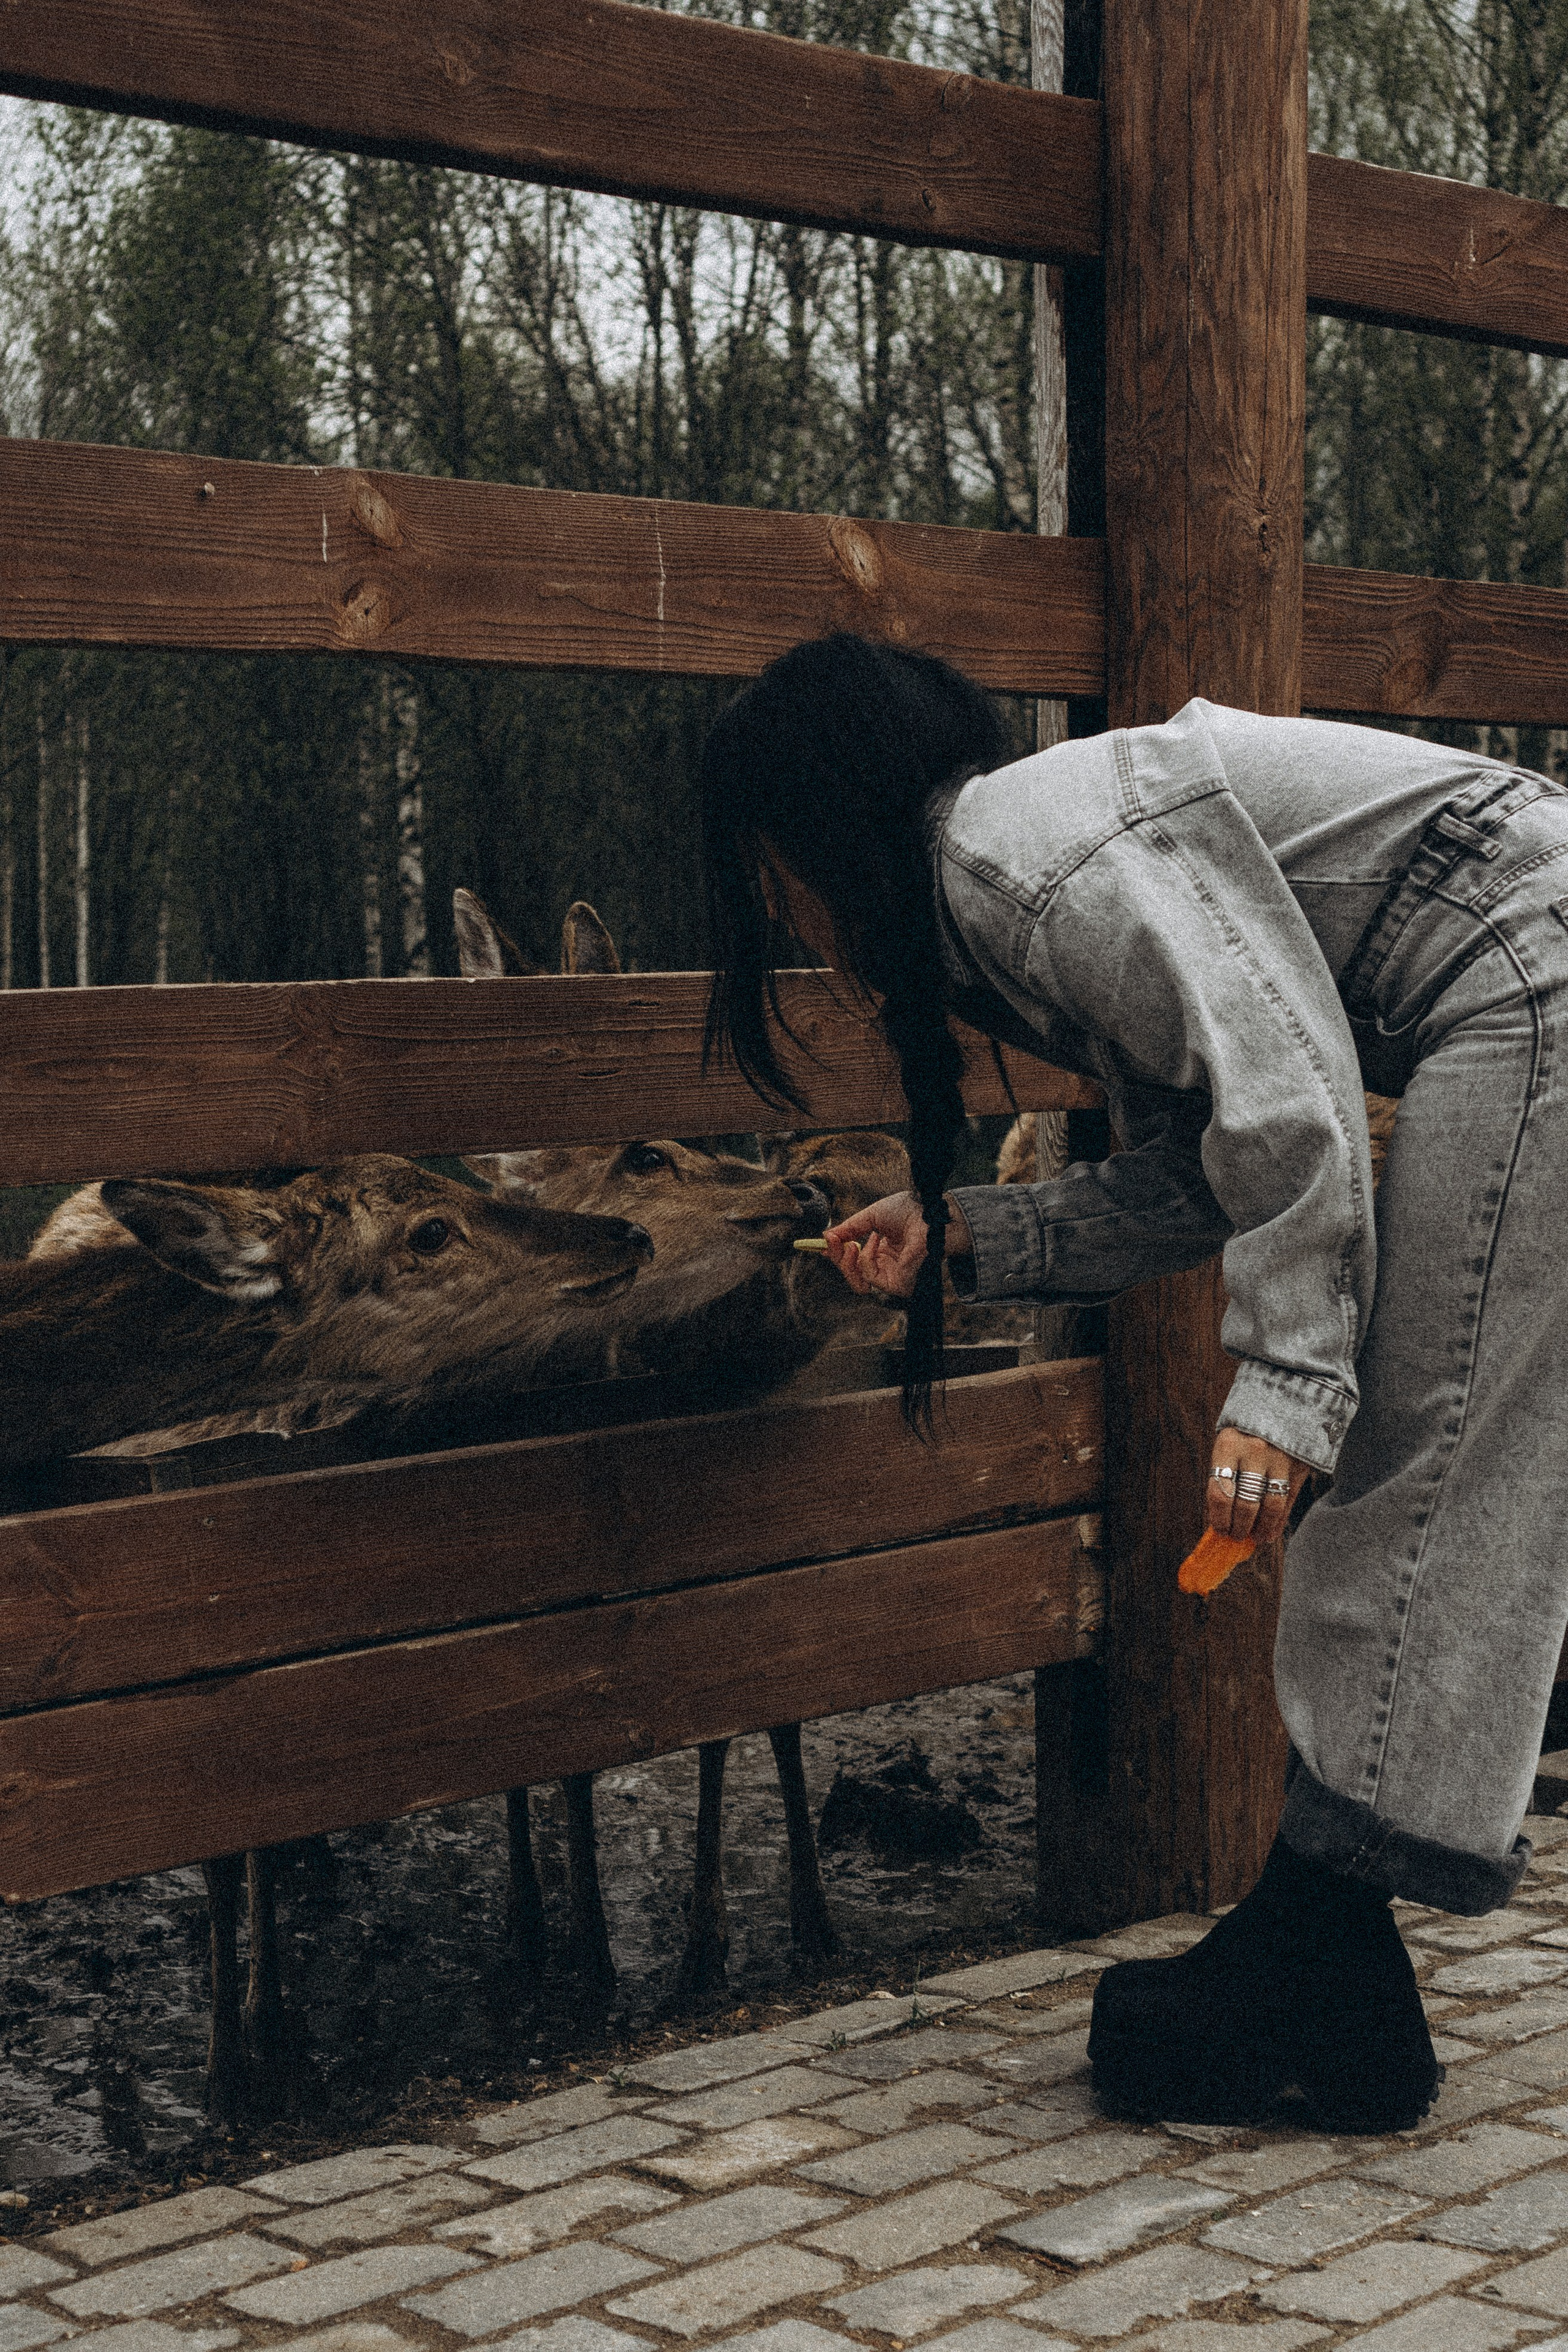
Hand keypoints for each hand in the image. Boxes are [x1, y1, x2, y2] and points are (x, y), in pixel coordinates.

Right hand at [822, 1190, 929, 1296]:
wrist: (927, 1211)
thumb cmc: (907, 1211)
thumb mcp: (871, 1217)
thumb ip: (850, 1228)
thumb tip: (826, 1236)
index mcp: (881, 1252)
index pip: (854, 1262)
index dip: (837, 1254)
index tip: (824, 1242)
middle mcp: (887, 1267)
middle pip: (853, 1275)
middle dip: (837, 1258)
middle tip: (832, 1241)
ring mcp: (893, 1277)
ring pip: (858, 1283)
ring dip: (847, 1263)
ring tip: (850, 1244)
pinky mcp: (898, 1284)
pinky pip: (871, 1278)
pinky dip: (867, 1258)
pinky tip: (875, 1239)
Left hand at [1208, 1427, 1312, 1546]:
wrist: (1285, 1397)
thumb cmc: (1247, 1427)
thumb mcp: (1229, 1440)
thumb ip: (1226, 1473)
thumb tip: (1222, 1516)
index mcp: (1228, 1444)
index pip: (1220, 1492)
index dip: (1219, 1518)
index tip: (1219, 1529)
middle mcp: (1254, 1452)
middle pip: (1245, 1504)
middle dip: (1239, 1527)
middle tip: (1236, 1536)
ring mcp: (1280, 1458)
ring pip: (1270, 1507)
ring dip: (1261, 1529)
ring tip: (1256, 1538)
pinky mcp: (1300, 1464)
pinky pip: (1288, 1501)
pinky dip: (1279, 1522)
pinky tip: (1271, 1532)